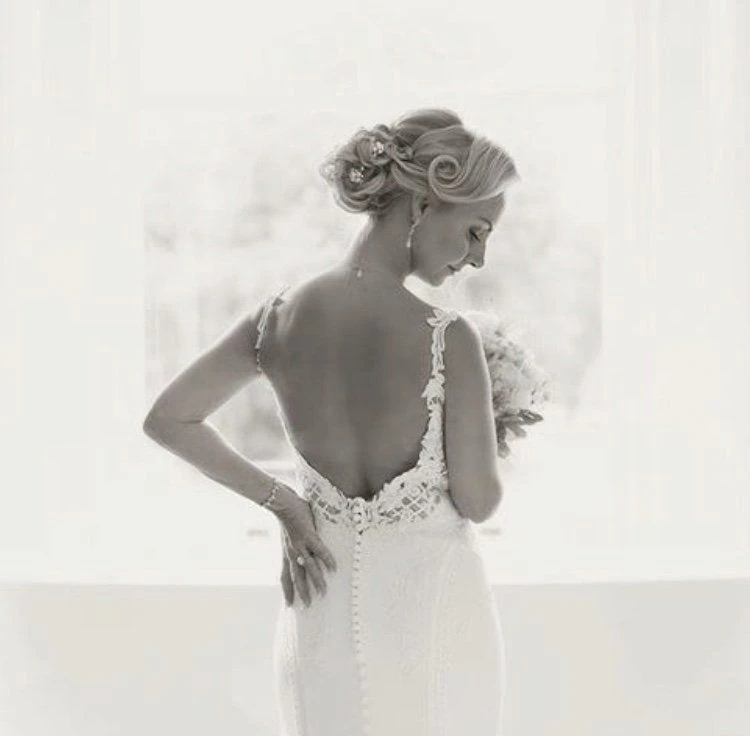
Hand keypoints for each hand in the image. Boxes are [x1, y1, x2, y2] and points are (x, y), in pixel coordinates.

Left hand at [272, 485, 336, 606]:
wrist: (281, 503)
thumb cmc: (286, 516)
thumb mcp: (288, 536)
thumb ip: (294, 544)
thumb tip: (303, 547)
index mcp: (286, 554)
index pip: (284, 577)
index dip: (287, 591)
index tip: (289, 605)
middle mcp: (291, 553)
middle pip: (296, 578)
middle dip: (302, 593)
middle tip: (308, 607)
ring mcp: (300, 545)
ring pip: (308, 568)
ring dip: (316, 581)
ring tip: (323, 593)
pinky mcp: (309, 536)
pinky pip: (320, 550)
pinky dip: (327, 559)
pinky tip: (334, 568)